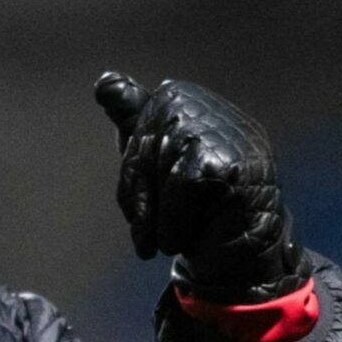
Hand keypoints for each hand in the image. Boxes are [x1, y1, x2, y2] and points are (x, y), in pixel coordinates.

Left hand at [94, 72, 298, 298]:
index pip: (140, 123)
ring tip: (166, 239)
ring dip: (156, 213)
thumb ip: (133, 123)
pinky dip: (174, 219)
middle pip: (147, 142)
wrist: (237, 261)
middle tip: (144, 236)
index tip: (139, 210)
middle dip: (138, 195)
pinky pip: (182, 182)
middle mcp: (213, 109)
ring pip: (163, 162)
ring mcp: (229, 133)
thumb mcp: (154, 166)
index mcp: (192, 103)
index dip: (133, 172)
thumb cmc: (193, 213)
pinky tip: (182, 238)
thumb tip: (104, 81)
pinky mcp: (234, 162)